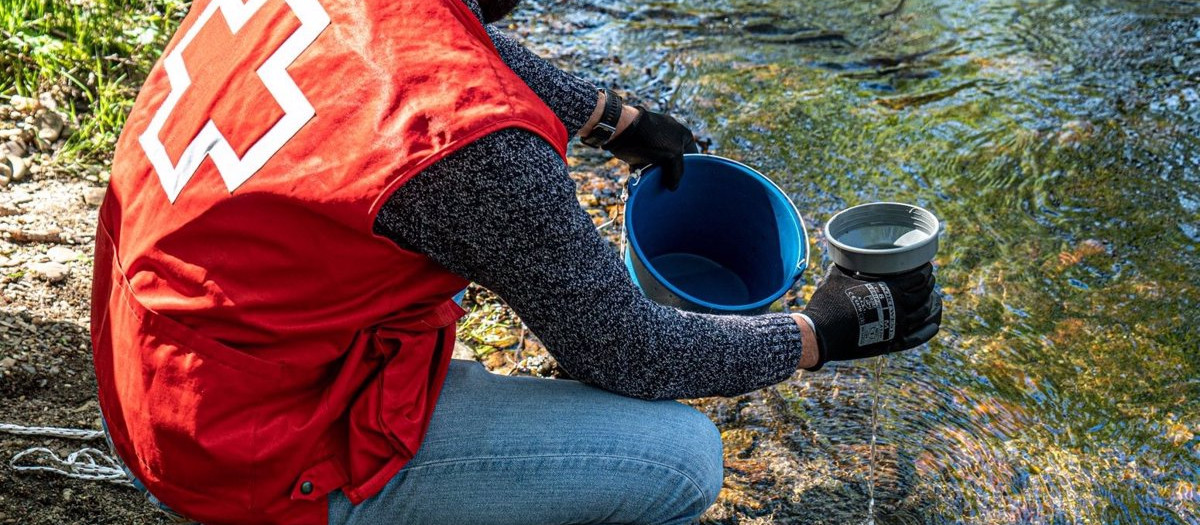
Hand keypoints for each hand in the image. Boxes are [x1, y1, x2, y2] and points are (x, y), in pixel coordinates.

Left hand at [603, 106, 699, 190]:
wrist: (625, 131)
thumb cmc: (654, 139)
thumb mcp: (674, 154)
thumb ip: (678, 172)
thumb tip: (673, 188)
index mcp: (683, 134)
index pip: (692, 156)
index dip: (690, 169)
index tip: (688, 183)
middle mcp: (671, 139)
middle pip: (675, 163)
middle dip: (672, 175)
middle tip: (672, 187)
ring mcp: (656, 146)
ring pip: (661, 167)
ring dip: (658, 176)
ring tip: (659, 187)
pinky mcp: (643, 153)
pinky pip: (648, 168)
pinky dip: (647, 175)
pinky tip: (647, 182)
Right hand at [799, 264, 941, 369]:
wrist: (821, 333)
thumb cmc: (828, 301)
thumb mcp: (837, 276)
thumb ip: (846, 264)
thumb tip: (844, 254)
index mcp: (889, 290)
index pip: (917, 278)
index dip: (924, 271)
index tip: (926, 266)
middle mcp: (898, 308)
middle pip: (923, 294)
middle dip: (928, 285)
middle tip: (929, 279)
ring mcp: (897, 327)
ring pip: (923, 314)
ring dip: (931, 304)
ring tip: (933, 298)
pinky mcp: (891, 342)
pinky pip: (917, 337)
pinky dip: (928, 330)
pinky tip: (934, 324)